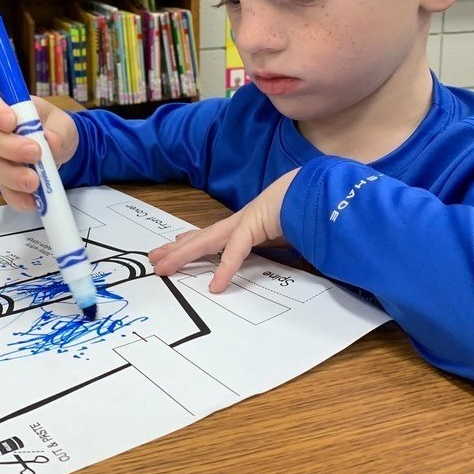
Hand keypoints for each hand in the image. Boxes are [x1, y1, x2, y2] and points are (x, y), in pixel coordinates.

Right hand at [0, 89, 78, 211]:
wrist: (62, 150)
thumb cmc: (55, 129)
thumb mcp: (64, 124)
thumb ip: (59, 130)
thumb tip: (51, 141)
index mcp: (8, 109)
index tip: (11, 122)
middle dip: (10, 148)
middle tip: (35, 153)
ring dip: (14, 176)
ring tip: (35, 181)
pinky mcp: (6, 181)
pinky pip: (6, 192)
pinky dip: (19, 198)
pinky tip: (33, 201)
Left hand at [149, 169, 298, 291]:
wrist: (319, 188)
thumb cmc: (307, 208)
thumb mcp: (290, 234)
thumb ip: (284, 245)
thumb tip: (289, 256)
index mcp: (250, 223)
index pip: (216, 235)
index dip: (194, 240)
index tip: (177, 244)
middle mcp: (242, 220)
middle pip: (202, 237)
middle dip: (177, 248)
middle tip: (155, 258)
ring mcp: (245, 221)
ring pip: (207, 241)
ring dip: (184, 253)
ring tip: (162, 265)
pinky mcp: (254, 224)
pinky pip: (236, 250)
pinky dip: (226, 268)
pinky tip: (215, 285)